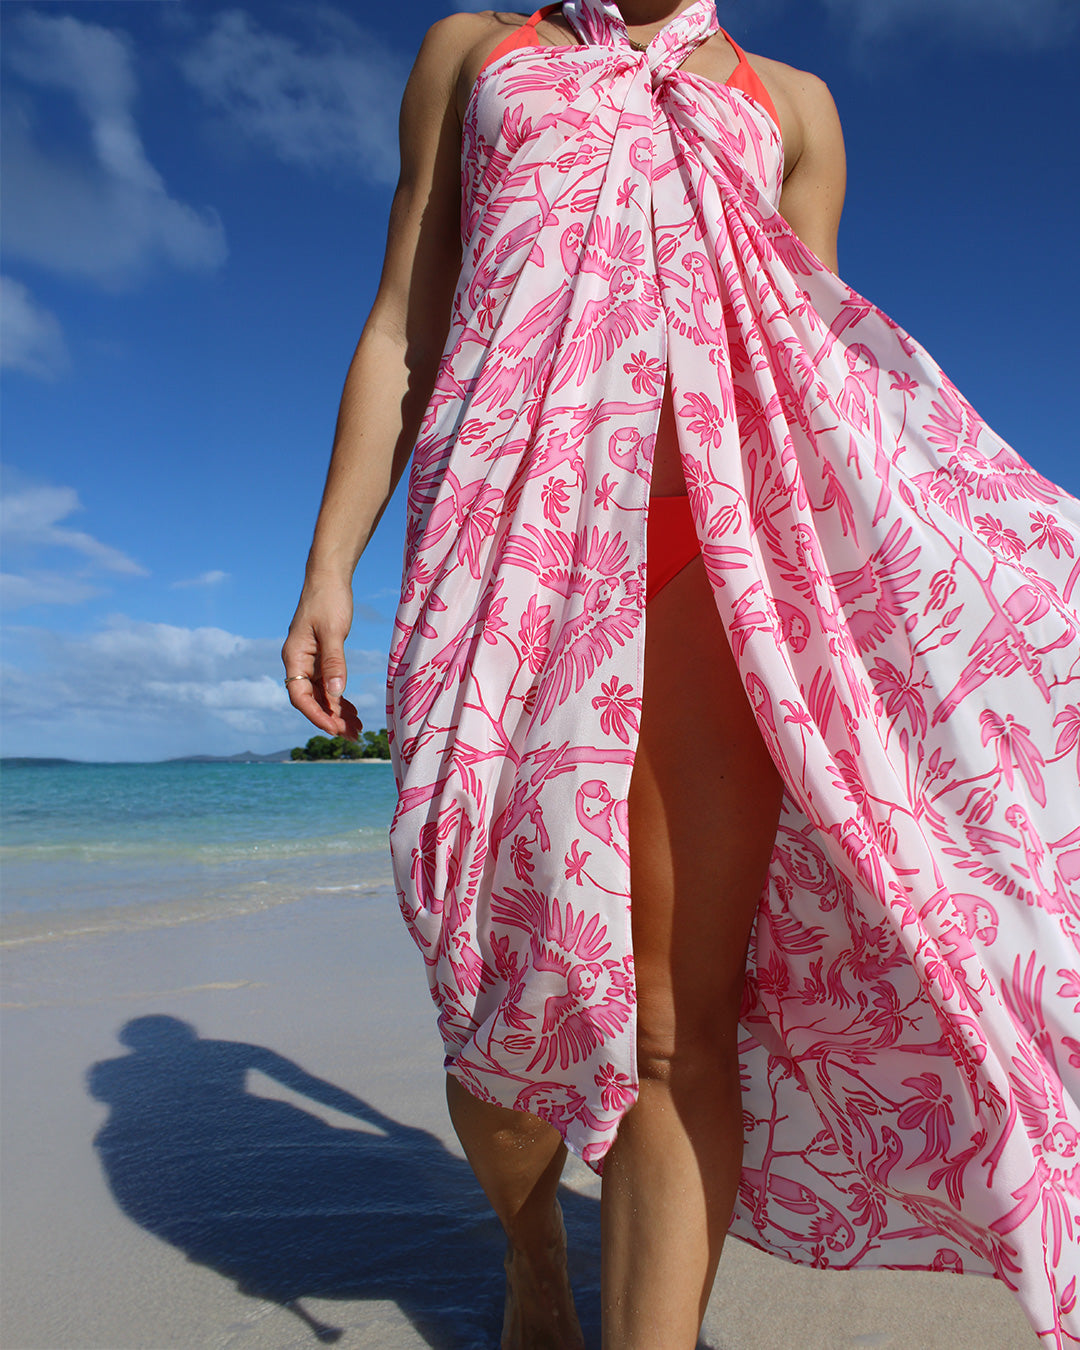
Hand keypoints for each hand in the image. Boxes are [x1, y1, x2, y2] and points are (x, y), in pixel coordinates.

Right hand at [282, 578, 363, 739]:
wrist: (329, 578)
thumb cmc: (329, 600)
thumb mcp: (333, 631)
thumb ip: (334, 662)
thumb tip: (336, 693)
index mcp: (294, 657)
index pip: (300, 696)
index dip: (317, 715)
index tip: (336, 728)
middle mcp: (298, 663)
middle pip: (311, 700)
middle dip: (331, 719)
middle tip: (353, 735)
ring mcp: (309, 662)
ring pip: (321, 695)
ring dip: (337, 713)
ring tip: (357, 729)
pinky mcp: (321, 658)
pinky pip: (328, 685)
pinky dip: (340, 699)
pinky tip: (352, 712)